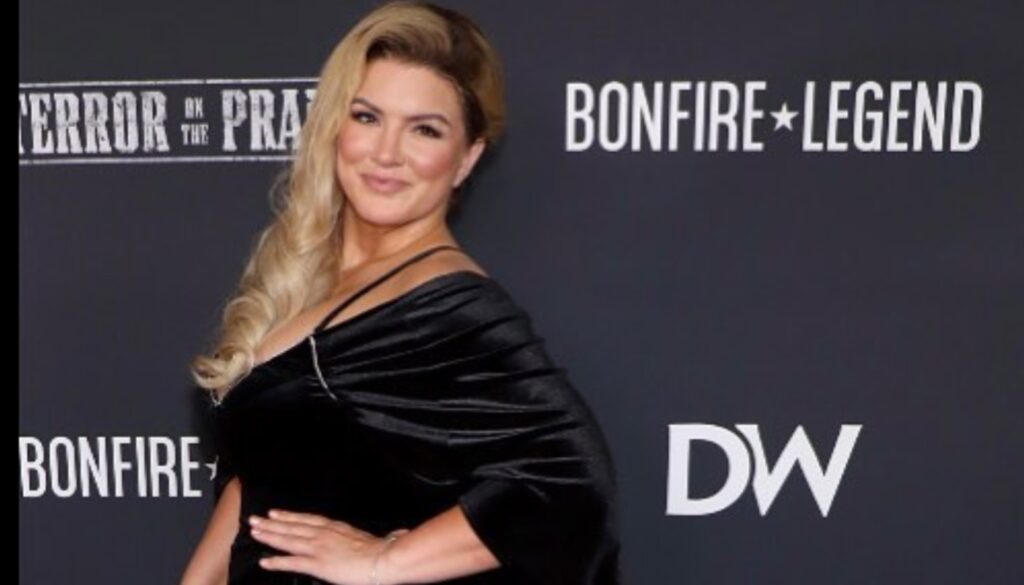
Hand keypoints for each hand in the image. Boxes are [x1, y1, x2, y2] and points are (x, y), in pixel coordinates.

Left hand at [248, 509, 407, 584]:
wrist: (383, 559)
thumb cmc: (380, 550)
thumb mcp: (365, 538)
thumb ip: (356, 536)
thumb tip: (360, 536)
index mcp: (335, 527)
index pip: (306, 520)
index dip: (288, 516)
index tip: (275, 513)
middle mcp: (323, 534)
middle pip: (292, 527)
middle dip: (272, 523)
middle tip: (254, 519)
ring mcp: (319, 548)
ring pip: (288, 540)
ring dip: (270, 536)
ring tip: (255, 533)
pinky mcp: (317, 564)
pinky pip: (292, 563)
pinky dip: (277, 562)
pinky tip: (264, 561)